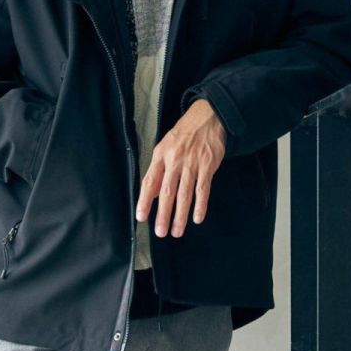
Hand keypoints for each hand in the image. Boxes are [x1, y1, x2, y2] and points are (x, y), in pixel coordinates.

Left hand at [136, 99, 226, 237]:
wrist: (208, 117)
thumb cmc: (184, 134)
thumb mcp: (165, 147)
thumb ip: (159, 170)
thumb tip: (154, 194)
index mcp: (161, 155)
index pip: (150, 181)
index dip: (145, 200)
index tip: (142, 217)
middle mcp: (175, 160)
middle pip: (167, 192)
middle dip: (163, 214)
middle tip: (161, 232)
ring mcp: (192, 163)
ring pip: (185, 194)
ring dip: (180, 215)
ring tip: (177, 231)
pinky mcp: (208, 165)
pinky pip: (203, 189)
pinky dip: (200, 205)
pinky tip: (197, 218)